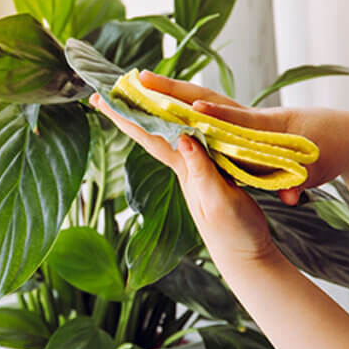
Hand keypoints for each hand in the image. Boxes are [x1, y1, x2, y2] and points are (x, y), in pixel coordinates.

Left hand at [90, 85, 273, 261]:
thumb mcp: (219, 199)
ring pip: (168, 135)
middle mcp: (184, 167)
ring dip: (150, 115)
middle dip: (128, 112)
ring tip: (133, 97)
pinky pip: (191, 141)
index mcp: (184, 169)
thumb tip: (185, 138)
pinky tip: (177, 120)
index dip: (125, 116)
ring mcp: (195, 171)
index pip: (148, 136)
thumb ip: (202, 170)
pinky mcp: (211, 174)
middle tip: (103, 92)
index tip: (102, 98)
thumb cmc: (233, 233)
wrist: (246, 256)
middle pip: (151, 132)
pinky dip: (180, 125)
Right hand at [127, 71, 348, 204]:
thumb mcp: (312, 169)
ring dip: (165, 93)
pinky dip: (176, 106)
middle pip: (201, 98)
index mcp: (262, 128)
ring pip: (196, 100)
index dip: (211, 114)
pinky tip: (154, 108)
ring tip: (132, 87)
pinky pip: (200, 110)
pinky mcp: (235, 122)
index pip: (230, 117)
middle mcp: (245, 117)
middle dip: (168, 89)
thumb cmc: (327, 150)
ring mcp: (238, 117)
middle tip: (136, 79)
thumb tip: (290, 195)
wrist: (342, 135)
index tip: (189, 108)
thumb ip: (294, 182)